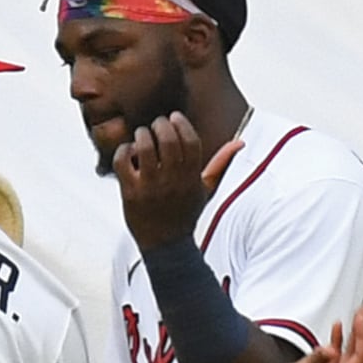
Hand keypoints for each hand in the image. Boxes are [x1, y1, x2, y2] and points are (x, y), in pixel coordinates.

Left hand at [111, 111, 227, 250]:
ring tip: (142, 136)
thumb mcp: (206, 188)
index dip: (181, 123)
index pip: (190, 140)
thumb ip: (220, 163)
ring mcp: (150, 186)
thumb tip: (239, 142)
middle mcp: (172, 180)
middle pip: (167, 139)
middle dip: (160, 124)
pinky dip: (123, 151)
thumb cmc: (185, 213)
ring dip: (141, 135)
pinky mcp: (130, 192)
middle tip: (156, 125)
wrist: (166, 245)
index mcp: (192, 176)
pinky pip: (122, 161)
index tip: (174, 117)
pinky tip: (128, 153)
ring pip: (144, 146)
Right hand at [254, 307, 362, 362]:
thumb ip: (315, 359)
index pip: (362, 356)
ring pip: (350, 358)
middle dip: (361, 331)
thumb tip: (328, 349)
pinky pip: (338, 362)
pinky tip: (336, 332)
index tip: (362, 315)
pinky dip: (338, 346)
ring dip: (351, 337)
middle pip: (359, 356)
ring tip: (354, 318)